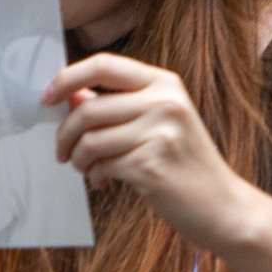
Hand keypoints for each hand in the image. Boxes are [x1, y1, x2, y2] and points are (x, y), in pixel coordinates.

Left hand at [41, 53, 254, 250]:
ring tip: (87, 169)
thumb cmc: (185, 165)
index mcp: (165, 83)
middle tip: (62, 152)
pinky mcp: (151, 165)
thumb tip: (70, 94)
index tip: (47, 97)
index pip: (104, 64)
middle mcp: (165, 102)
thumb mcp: (159, 122)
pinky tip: (105, 182)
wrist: (223, 206)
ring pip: (90, 141)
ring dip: (79, 159)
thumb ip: (117, 106)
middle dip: (65, 134)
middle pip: (89, 109)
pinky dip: (95, 176)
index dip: (67, 78)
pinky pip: (102, 166)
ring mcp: (160, 133)